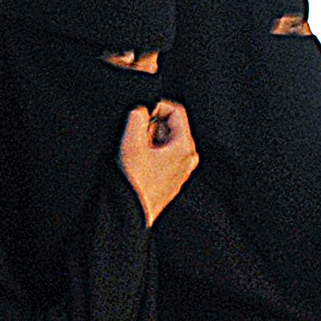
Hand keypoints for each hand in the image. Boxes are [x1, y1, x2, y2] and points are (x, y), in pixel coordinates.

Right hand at [117, 100, 198, 226]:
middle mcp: (188, 158)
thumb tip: (142, 110)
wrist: (131, 213)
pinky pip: (163, 156)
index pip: (177, 111)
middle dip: (151, 127)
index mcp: (185, 147)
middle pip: (171, 126)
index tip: (141, 113)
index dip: (157, 107)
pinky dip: (150, 155)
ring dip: (149, 142)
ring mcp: (182, 170)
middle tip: (136, 139)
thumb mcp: (131, 143)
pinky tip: (139, 166)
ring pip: (165, 141)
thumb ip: (137, 117)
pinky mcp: (172, 179)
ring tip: (137, 155)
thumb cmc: (134, 184)